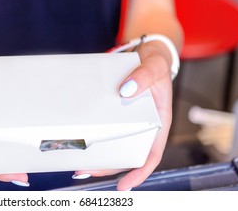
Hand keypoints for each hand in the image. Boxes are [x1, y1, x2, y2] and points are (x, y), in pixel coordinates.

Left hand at [74, 40, 173, 190]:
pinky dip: (97, 136)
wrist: (148, 53)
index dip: (139, 172)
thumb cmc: (155, 63)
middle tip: (85, 170)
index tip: (125, 185)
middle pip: (128, 153)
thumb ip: (143, 77)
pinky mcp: (118, 111)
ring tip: (78, 163)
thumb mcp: (154, 67)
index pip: (152, 153)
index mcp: (159, 121)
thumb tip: (126, 90)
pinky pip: (108, 127)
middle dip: (108, 167)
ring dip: (100, 155)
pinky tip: (82, 138)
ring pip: (116, 144)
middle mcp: (144, 125)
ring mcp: (130, 120)